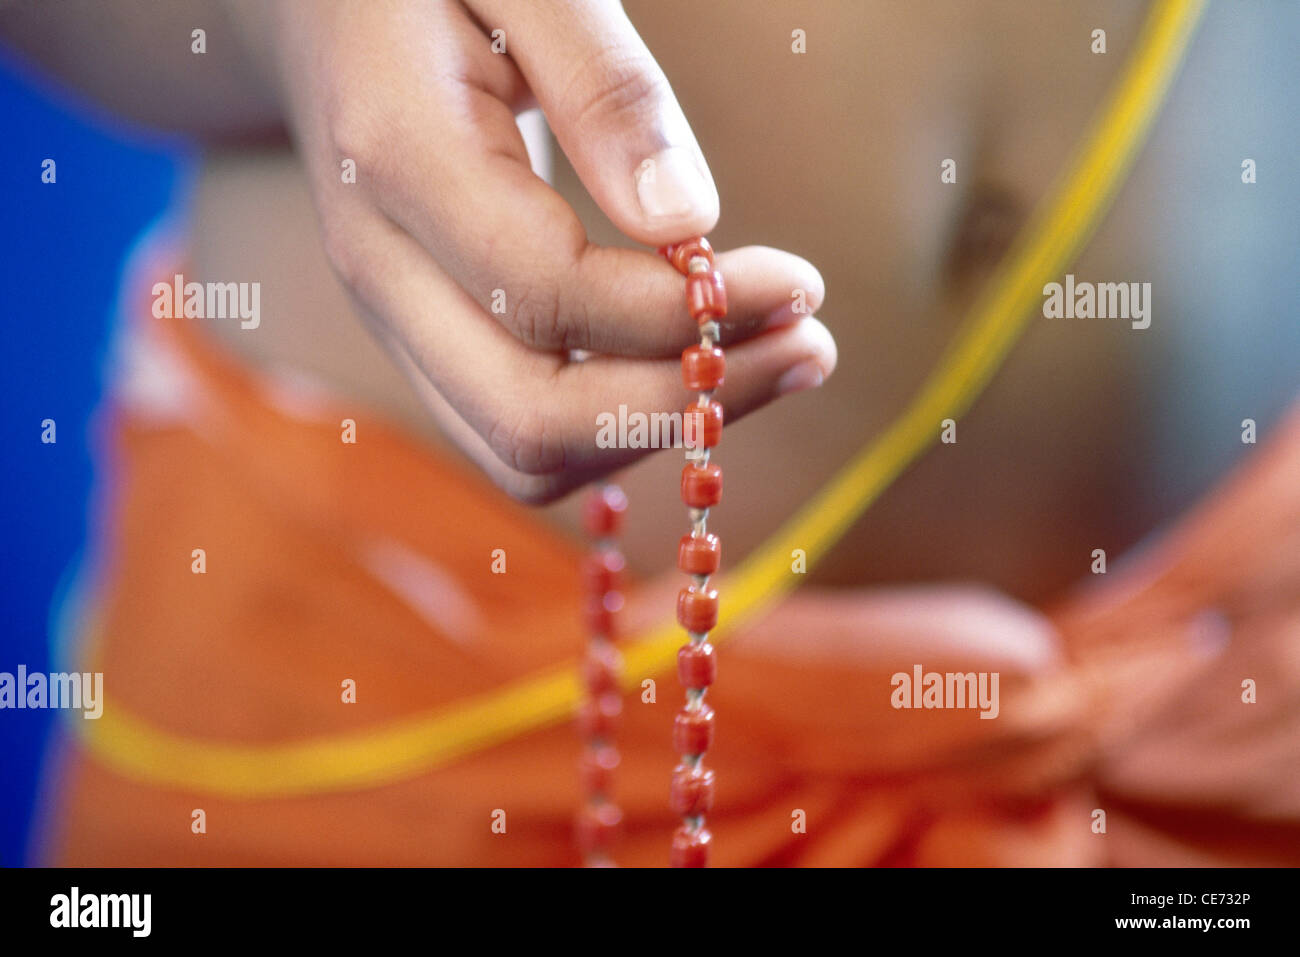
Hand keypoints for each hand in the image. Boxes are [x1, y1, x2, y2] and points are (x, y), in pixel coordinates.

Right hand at [233, 0, 836, 500]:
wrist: (319, 8)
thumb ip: (604, 88)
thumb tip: (687, 221)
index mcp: (398, 158)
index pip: (547, 296)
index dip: (682, 314)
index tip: (798, 283)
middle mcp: (382, 269)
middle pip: (527, 420)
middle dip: (684, 402)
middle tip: (809, 346)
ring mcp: (396, 320)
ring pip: (524, 454)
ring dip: (659, 430)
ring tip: (776, 362)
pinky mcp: (426, 341)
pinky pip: (521, 433)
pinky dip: (621, 426)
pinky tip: (699, 368)